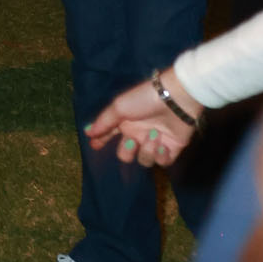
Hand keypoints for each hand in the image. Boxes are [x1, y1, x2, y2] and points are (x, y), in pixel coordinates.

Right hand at [86, 69, 202, 165]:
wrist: (175, 99)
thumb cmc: (144, 99)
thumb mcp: (119, 107)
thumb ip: (104, 122)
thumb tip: (87, 133)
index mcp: (125, 123)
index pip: (109, 135)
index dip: (101, 141)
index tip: (95, 146)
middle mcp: (138, 134)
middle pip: (126, 155)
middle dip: (127, 151)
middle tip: (132, 141)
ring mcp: (154, 143)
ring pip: (144, 160)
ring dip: (148, 150)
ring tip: (155, 135)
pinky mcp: (171, 149)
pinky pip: (162, 163)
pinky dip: (161, 156)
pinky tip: (163, 145)